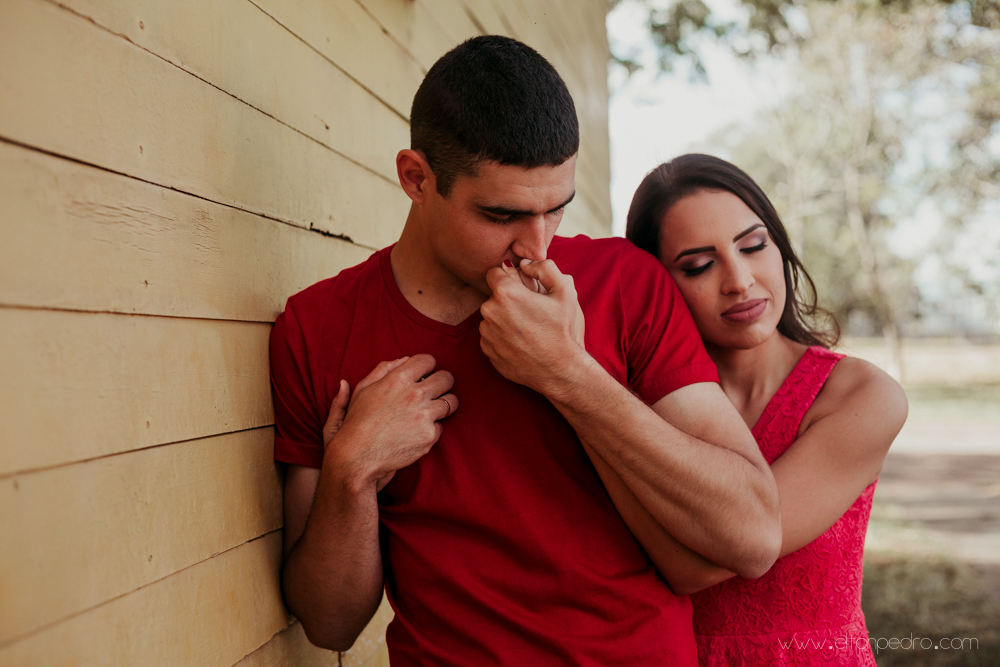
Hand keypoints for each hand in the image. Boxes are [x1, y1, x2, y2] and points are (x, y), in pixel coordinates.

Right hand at [324, 355, 457, 490]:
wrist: (357, 456)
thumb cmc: (358, 421)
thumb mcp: (363, 389)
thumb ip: (384, 369)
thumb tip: (404, 359)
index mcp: (398, 379)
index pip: (428, 360)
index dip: (428, 366)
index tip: (425, 375)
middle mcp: (414, 394)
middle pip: (446, 378)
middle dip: (443, 383)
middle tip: (437, 390)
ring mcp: (424, 415)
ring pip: (451, 402)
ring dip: (445, 404)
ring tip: (434, 410)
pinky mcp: (430, 435)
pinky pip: (441, 426)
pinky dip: (432, 429)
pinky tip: (418, 432)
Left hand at [480, 259, 587, 392]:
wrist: (558, 369)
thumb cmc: (562, 330)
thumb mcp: (564, 291)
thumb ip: (545, 267)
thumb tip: (525, 263)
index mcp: (506, 293)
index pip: (494, 272)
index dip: (508, 277)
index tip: (520, 287)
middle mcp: (490, 311)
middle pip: (493, 296)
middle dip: (508, 300)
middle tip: (529, 311)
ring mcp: (486, 333)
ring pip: (491, 317)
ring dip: (504, 319)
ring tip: (526, 329)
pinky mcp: (487, 350)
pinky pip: (490, 336)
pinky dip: (501, 337)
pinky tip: (520, 342)